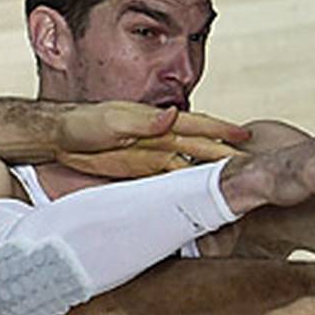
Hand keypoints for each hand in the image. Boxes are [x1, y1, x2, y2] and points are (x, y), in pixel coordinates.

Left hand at [56, 104, 249, 177]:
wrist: (59, 138)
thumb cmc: (83, 125)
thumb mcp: (111, 122)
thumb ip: (143, 122)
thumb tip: (172, 115)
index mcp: (156, 122)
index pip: (196, 125)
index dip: (222, 130)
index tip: (247, 136)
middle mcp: (160, 139)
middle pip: (200, 148)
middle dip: (227, 156)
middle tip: (254, 167)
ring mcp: (151, 156)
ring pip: (189, 167)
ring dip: (210, 175)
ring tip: (235, 186)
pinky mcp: (140, 173)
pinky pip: (170, 181)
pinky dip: (187, 188)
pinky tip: (200, 198)